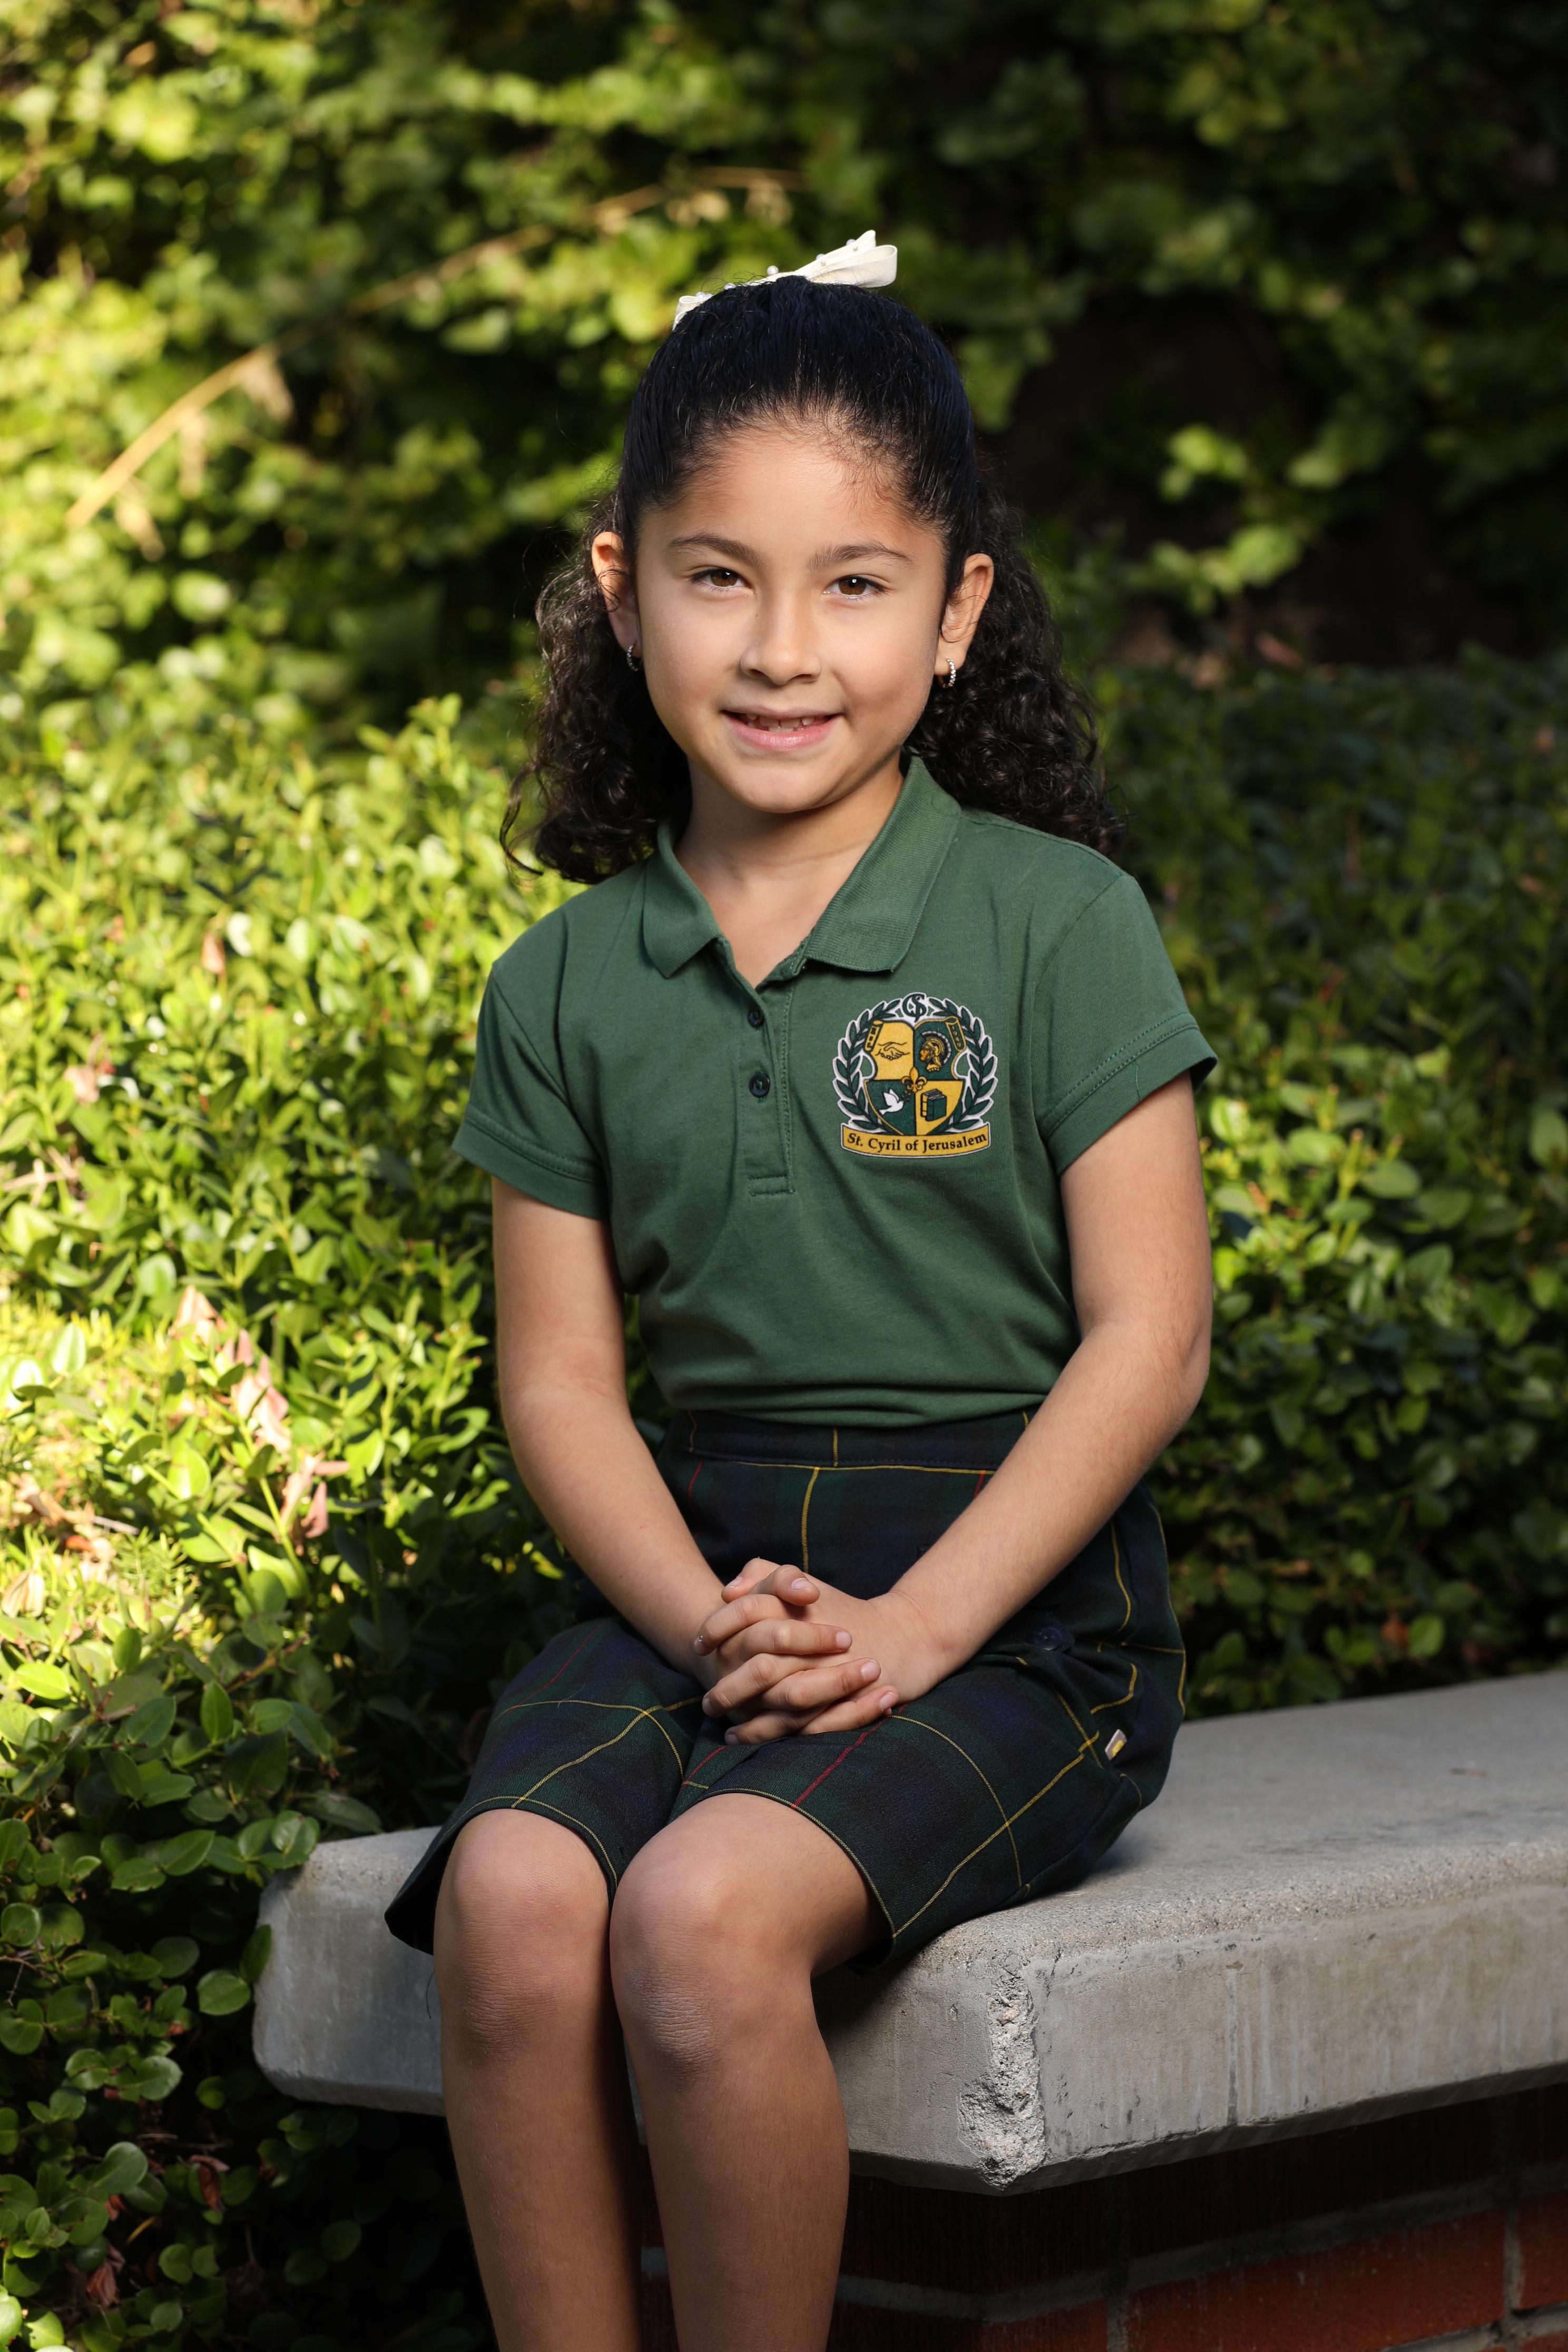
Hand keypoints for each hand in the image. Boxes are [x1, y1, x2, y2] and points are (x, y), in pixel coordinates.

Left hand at [696, 1562, 945, 1744]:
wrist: (904, 1636)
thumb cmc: (843, 1610)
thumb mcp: (802, 1583)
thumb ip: (764, 1575)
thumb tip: (726, 1591)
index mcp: (801, 1608)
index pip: (748, 1612)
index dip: (718, 1629)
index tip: (698, 1646)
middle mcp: (815, 1642)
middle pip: (762, 1667)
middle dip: (729, 1688)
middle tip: (706, 1701)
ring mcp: (831, 1675)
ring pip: (782, 1702)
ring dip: (749, 1719)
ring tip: (722, 1725)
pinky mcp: (846, 1703)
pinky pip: (803, 1726)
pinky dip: (772, 1734)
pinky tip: (743, 1737)